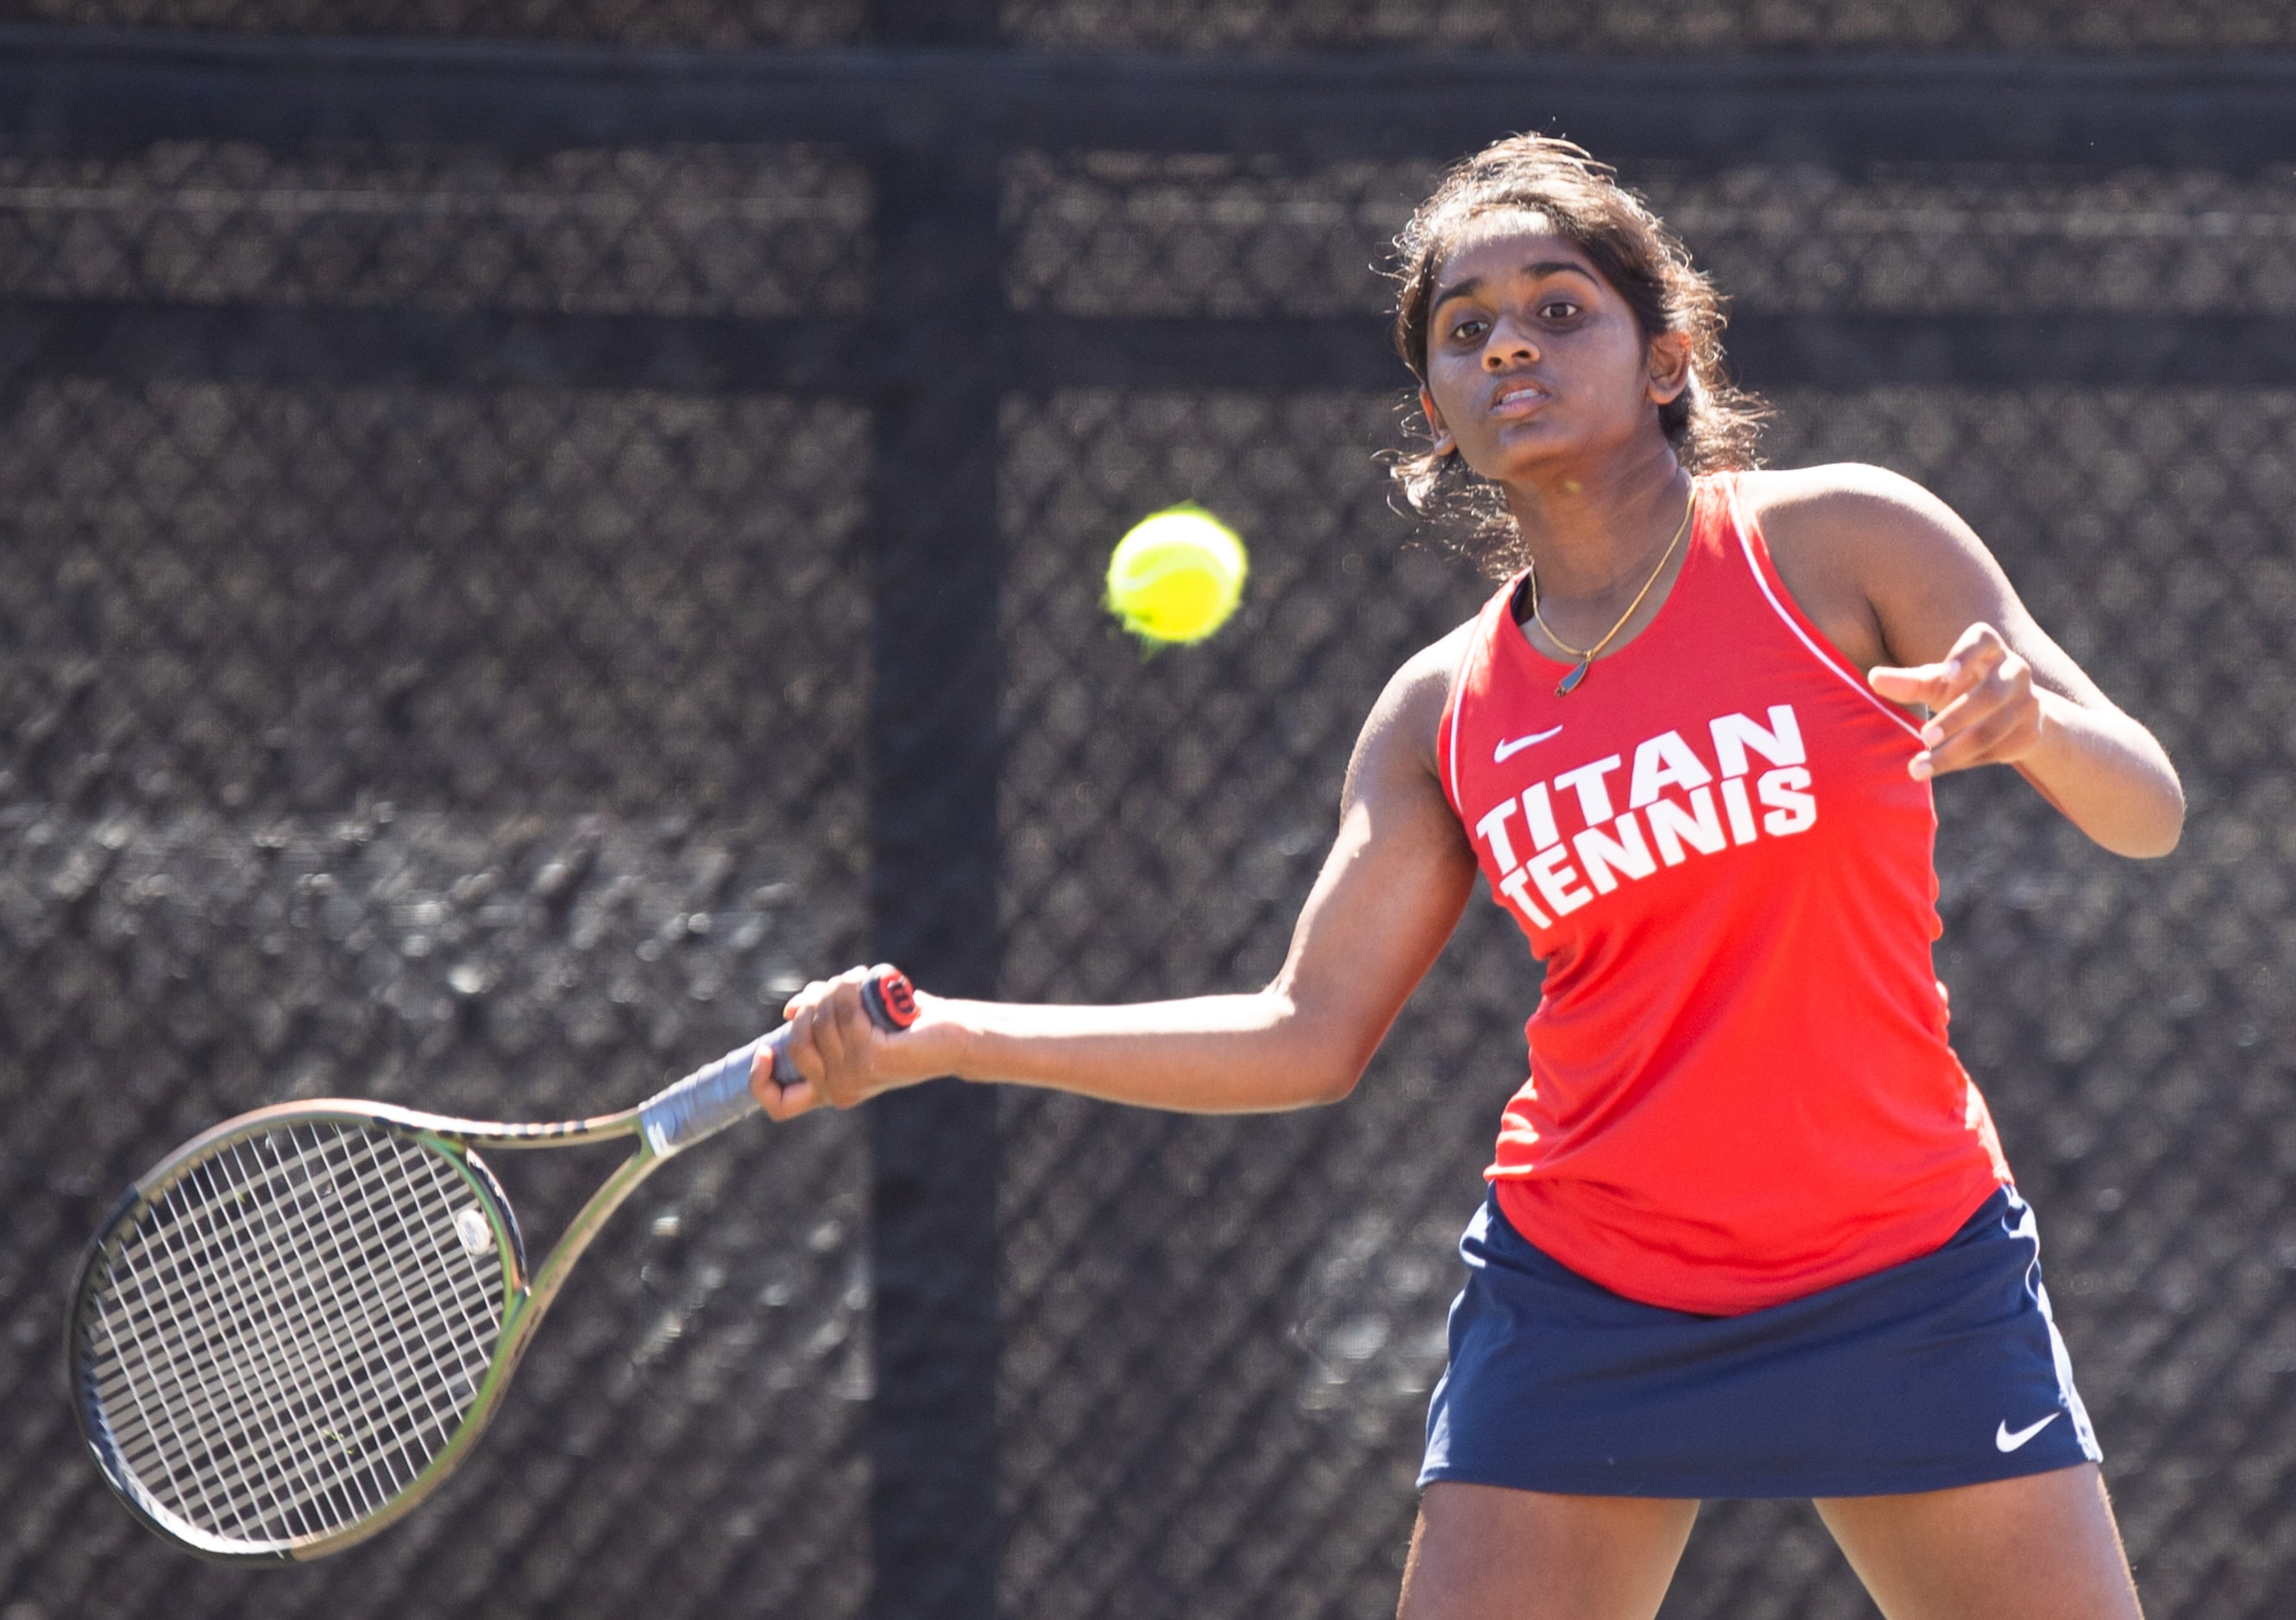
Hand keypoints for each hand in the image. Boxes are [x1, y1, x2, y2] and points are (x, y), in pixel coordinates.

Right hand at [748, 963, 953, 1118]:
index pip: (778, 1104)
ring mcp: (853, 1078)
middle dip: (810, 1005)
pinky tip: (862, 977)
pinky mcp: (871, 1060)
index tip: (764, 1050)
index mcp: (827, 1089)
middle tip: (839, 987)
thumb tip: (791, 1010)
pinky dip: (849, 987)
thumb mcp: (851, 1022)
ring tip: (857, 977)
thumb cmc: (902, 1026)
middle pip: (794, 1042)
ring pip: (820, 1021)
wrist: (950, 1035)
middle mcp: (837, 1091)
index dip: (759, 1080)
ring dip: (835, 988)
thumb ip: (819, 1016)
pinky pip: (844, 1013)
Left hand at [1868, 622, 2043, 780]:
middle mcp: (2015, 672)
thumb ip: (1909, 682)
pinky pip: (1997, 752)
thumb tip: (1873, 677)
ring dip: (1954, 753)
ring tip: (1919, 769)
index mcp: (1990, 649)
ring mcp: (2029, 703)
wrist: (2014, 714)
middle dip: (1955, 719)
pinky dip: (1966, 762)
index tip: (1945, 675)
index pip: (1983, 639)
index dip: (1966, 654)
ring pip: (1992, 731)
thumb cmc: (1964, 688)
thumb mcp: (1937, 682)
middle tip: (1923, 738)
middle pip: (1989, 696)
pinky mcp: (2032, 733)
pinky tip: (1943, 767)